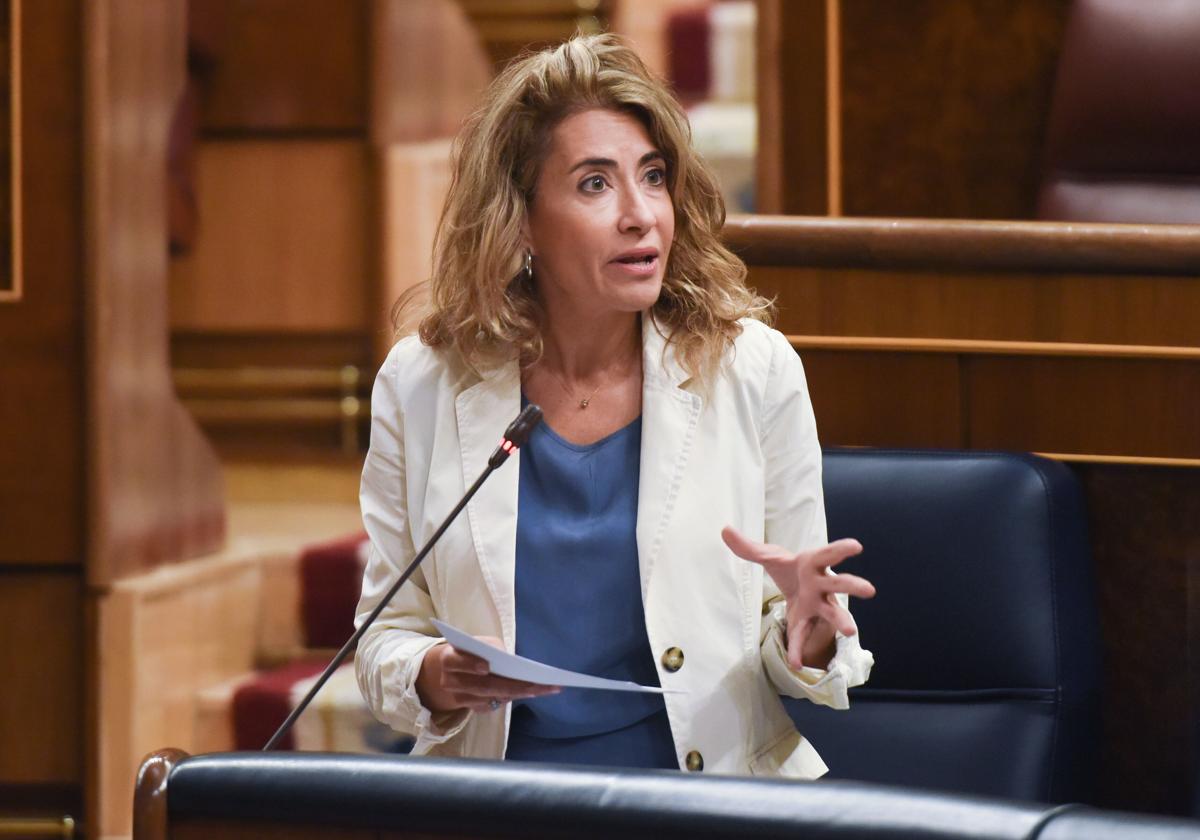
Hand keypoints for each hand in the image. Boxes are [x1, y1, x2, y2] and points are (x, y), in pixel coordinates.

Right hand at [415, 636, 559, 713]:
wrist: (452, 668)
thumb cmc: (472, 650)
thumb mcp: (479, 643)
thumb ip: (491, 649)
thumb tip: (512, 664)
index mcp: (449, 658)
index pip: (456, 662)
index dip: (470, 664)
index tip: (486, 666)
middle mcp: (450, 681)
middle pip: (481, 686)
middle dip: (510, 686)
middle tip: (535, 684)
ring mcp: (459, 698)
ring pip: (488, 699)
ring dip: (515, 694)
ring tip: (540, 688)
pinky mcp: (470, 708)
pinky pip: (491, 706)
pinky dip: (510, 699)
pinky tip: (531, 693)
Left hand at [722, 527, 875, 669]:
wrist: (794, 586)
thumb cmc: (790, 568)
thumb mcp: (769, 557)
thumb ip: (748, 547)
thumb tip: (724, 530)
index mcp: (813, 564)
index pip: (828, 554)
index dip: (841, 550)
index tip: (857, 546)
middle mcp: (821, 585)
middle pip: (840, 584)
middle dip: (853, 586)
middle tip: (869, 590)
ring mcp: (818, 605)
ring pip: (833, 613)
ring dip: (841, 621)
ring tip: (851, 630)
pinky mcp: (807, 621)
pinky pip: (804, 636)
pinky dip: (799, 649)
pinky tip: (796, 664)